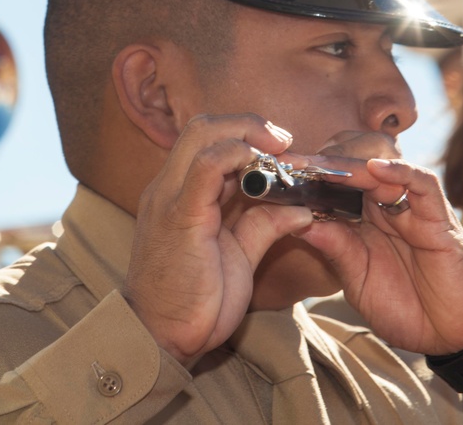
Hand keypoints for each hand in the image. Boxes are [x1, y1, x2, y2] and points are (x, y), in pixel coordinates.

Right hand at [121, 114, 315, 366]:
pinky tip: (262, 165)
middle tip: (284, 142)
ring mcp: (170, 198)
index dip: (246, 134)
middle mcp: (168, 187)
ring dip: (247, 133)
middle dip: (248, 124)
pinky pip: (206, 167)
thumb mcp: (238, 257)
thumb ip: (263, 226)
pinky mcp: (180, 215)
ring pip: (203, 135)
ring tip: (280, 148)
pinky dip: (236, 155)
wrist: (160, 338)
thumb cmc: (194, 302)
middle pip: (204, 126)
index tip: (281, 149)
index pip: (207, 140)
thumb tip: (303, 208)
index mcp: (179, 193)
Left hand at [296, 132, 462, 355]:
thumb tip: (296, 220)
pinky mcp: (438, 215)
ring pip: (383, 159)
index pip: (330, 178)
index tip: (274, 169)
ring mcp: (410, 205)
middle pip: (353, 157)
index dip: (304, 171)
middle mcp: (384, 202)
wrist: (455, 334)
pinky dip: (399, 171)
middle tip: (295, 163)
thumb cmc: (406, 306)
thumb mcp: (357, 280)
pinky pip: (421, 182)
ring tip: (325, 165)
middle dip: (322, 157)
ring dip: (352, 158)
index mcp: (360, 215)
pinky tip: (375, 169)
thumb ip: (334, 249)